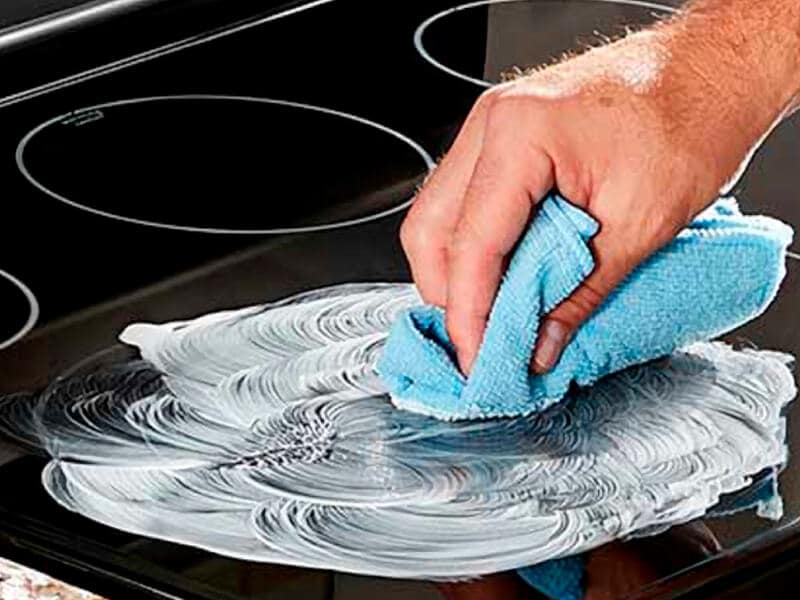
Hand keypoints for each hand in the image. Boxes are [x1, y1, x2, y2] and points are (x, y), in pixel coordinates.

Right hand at [401, 12, 798, 374]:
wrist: (709, 72)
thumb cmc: (690, 123)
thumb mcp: (640, 226)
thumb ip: (578, 294)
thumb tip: (539, 344)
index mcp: (521, 135)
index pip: (472, 243)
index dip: (469, 313)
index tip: (478, 359)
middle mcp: (492, 123)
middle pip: (432, 230)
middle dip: (450, 296)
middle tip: (482, 343)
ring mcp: (492, 126)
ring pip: (439, 217)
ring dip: (460, 273)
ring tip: (494, 316)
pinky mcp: (502, 137)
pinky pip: (464, 201)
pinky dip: (477, 247)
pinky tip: (504, 276)